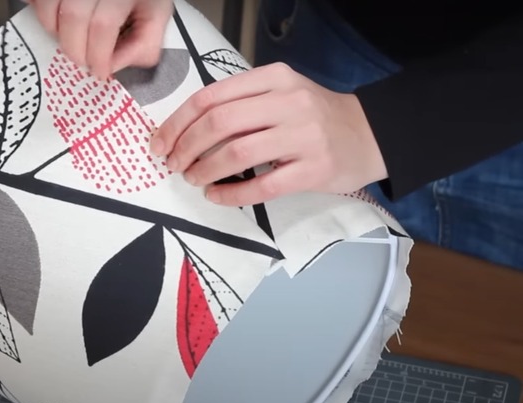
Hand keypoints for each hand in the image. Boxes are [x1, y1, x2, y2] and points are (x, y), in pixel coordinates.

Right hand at [28, 0, 173, 78]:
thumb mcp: (156, 13)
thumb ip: (143, 44)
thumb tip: (114, 66)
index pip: (102, 25)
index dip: (98, 56)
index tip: (99, 71)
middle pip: (72, 16)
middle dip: (75, 49)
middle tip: (82, 60)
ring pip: (48, 6)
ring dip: (54, 30)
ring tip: (69, 36)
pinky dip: (39, 11)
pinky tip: (55, 17)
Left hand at [149, 62, 388, 205]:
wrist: (370, 135)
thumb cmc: (314, 116)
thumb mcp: (280, 94)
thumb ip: (240, 104)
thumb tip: (184, 131)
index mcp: (274, 79)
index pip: (211, 96)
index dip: (178, 122)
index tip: (160, 142)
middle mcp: (289, 102)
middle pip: (219, 123)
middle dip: (186, 146)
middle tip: (174, 165)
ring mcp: (303, 137)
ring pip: (237, 153)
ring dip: (204, 170)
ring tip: (193, 179)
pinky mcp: (314, 170)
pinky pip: (263, 186)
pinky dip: (232, 194)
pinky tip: (217, 196)